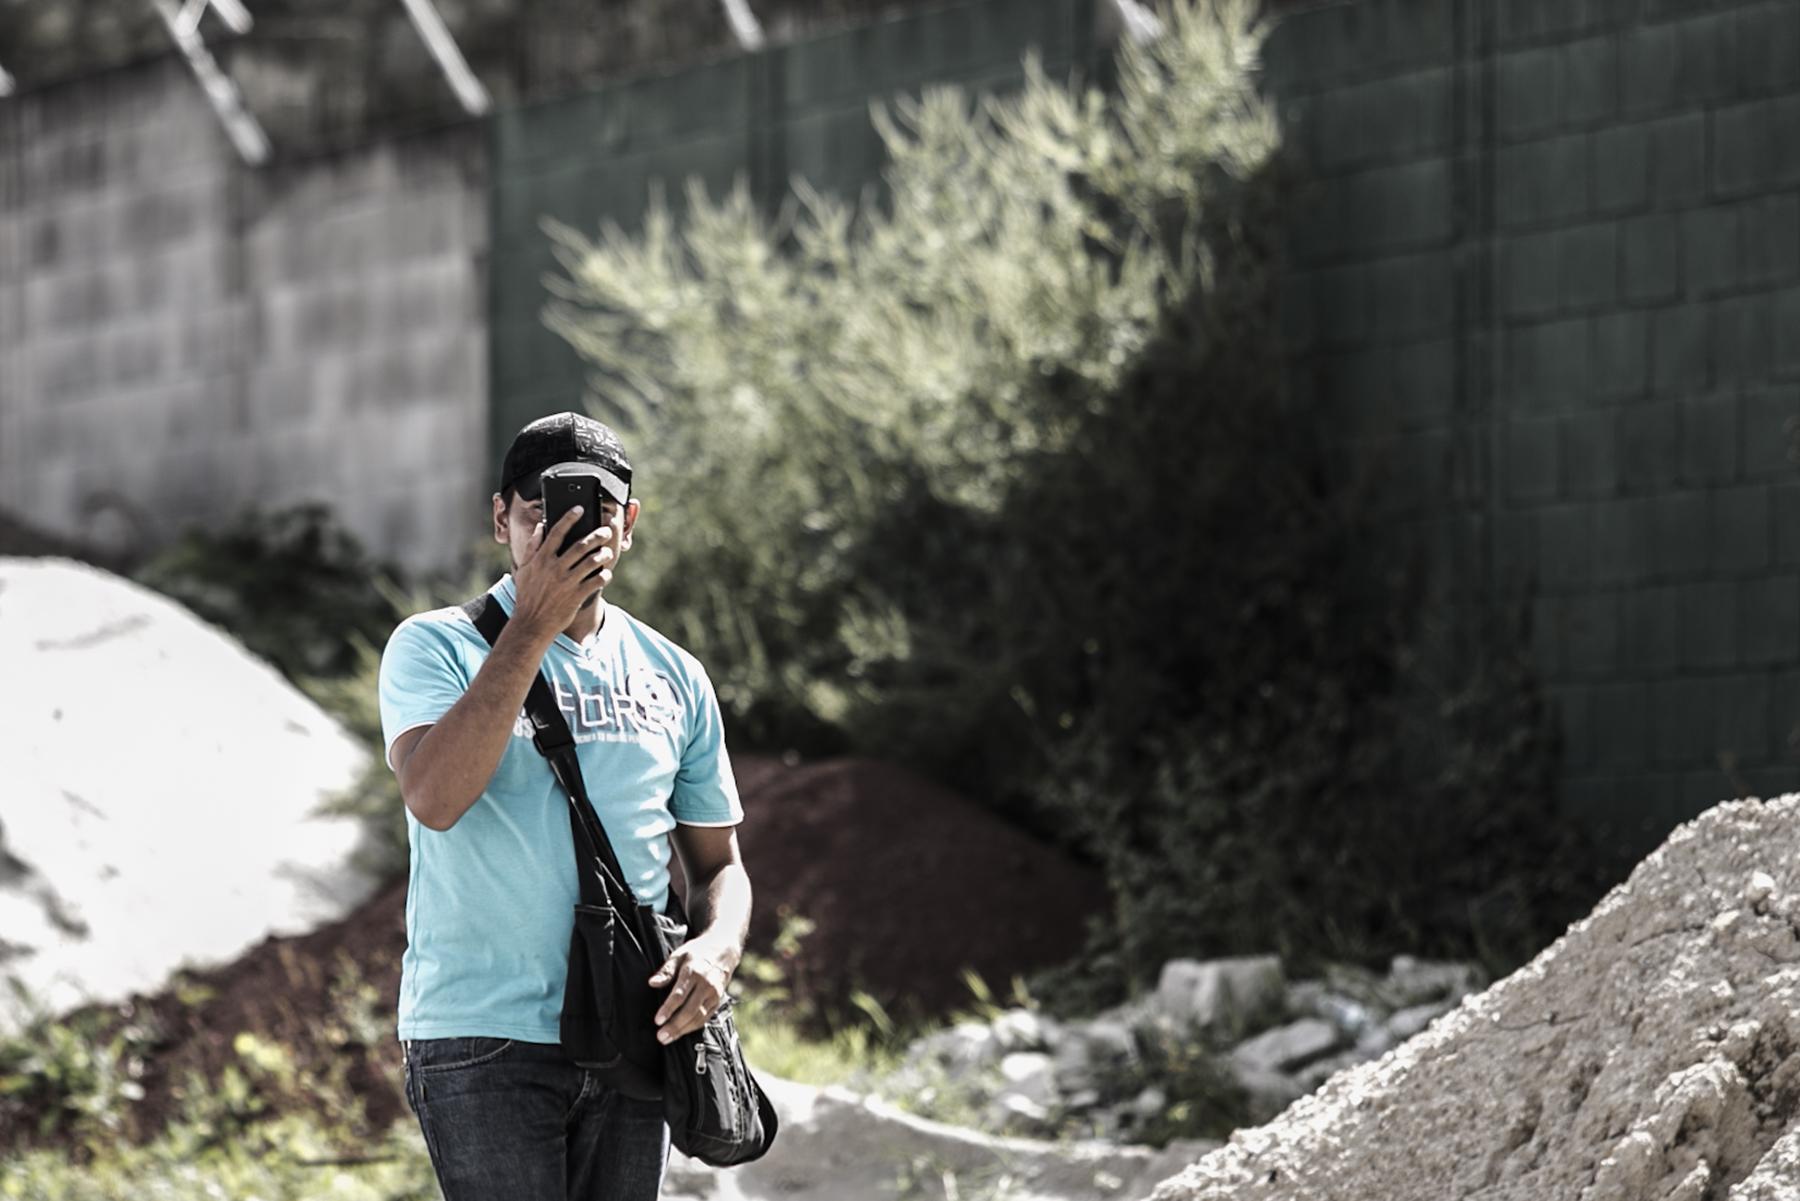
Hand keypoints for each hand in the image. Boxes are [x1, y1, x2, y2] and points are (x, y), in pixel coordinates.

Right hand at [510, 506, 614, 638]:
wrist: (532, 623)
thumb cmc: (527, 595)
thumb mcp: (525, 569)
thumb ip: (533, 546)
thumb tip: (541, 526)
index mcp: (541, 559)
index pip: (557, 532)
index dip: (569, 518)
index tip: (580, 509)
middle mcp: (555, 568)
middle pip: (581, 545)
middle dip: (597, 535)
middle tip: (605, 530)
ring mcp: (567, 582)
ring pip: (592, 561)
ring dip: (603, 554)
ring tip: (607, 551)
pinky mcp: (577, 595)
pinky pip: (596, 581)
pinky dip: (604, 575)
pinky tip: (606, 573)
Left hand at [649, 941, 733, 1043]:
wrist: (724, 949)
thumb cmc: (697, 952)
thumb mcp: (679, 955)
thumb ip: (666, 971)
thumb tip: (652, 983)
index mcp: (693, 971)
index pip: (679, 995)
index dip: (668, 1009)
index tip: (657, 1020)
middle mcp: (706, 984)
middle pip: (690, 1010)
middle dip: (675, 1025)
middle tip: (661, 1037)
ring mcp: (714, 993)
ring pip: (699, 1017)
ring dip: (683, 1030)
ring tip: (668, 1039)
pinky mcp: (718, 1000)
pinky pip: (706, 1018)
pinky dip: (694, 1027)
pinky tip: (682, 1032)